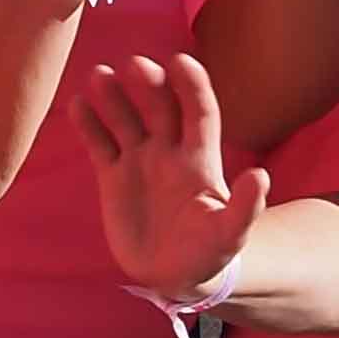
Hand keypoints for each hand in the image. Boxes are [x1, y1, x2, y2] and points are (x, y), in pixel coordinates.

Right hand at [74, 53, 264, 299]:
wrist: (176, 275)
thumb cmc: (210, 252)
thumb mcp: (231, 234)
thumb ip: (245, 207)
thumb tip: (260, 176)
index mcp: (200, 159)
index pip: (199, 112)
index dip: (192, 87)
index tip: (181, 62)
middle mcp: (169, 151)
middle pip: (160, 106)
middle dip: (150, 84)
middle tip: (136, 64)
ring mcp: (139, 160)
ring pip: (125, 119)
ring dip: (113, 96)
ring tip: (100, 75)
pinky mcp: (114, 176)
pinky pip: (99, 143)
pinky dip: (88, 124)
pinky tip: (77, 104)